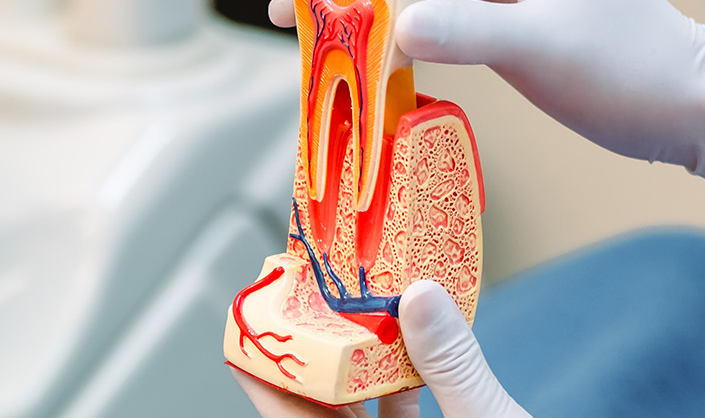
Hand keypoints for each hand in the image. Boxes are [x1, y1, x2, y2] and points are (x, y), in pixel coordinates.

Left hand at [232, 281, 533, 417]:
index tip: (250, 328)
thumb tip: (420, 299)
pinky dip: (395, 391)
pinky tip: (408, 353)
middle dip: (306, 358)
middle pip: (315, 416)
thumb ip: (453, 368)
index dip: (267, 375)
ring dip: (350, 368)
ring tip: (342, 312)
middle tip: (294, 300)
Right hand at [270, 0, 704, 194]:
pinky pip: (429, 9)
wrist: (687, 107)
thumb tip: (396, 31)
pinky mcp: (501, 10)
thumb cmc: (633, 66)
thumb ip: (468, 33)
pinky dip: (392, 31)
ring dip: (360, 3)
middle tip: (288, 8)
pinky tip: (360, 57)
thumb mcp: (544, 49)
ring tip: (311, 38)